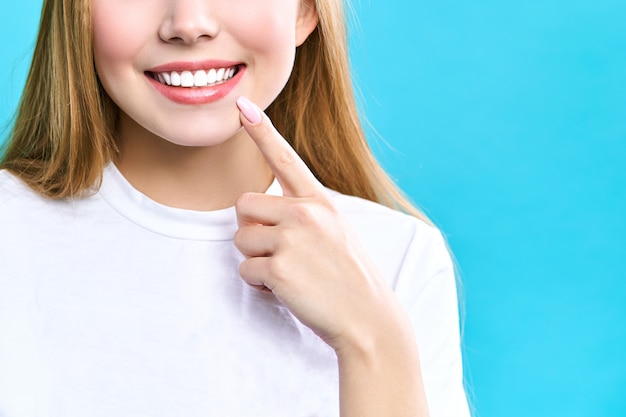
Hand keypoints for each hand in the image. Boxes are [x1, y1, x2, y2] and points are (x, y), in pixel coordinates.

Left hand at [233, 96, 405, 350]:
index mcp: (320, 202)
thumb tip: (256, 216)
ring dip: (256, 259)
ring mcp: (292, 239)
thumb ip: (302, 215)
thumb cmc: (350, 276)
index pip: (285, 159)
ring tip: (288, 272)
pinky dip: (259, 284)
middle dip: (251, 230)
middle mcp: (305, 213)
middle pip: (244, 206)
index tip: (243, 106)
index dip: (262, 132)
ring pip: (241, 239)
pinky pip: (245, 270)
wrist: (368, 317)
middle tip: (278, 251)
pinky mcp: (279, 268)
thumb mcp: (336, 231)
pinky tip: (286, 289)